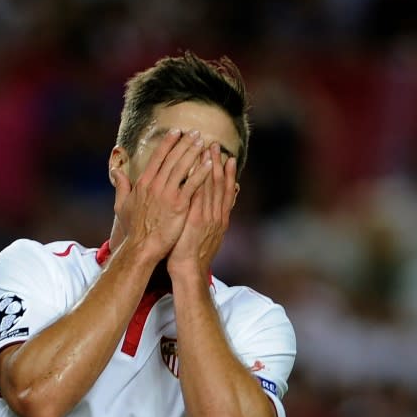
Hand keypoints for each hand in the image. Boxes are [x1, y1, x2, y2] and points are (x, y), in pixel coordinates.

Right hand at [111, 129, 212, 262]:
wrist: (141, 248)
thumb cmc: (133, 229)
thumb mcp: (122, 205)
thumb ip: (121, 186)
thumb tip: (116, 171)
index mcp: (143, 183)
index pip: (158, 157)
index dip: (168, 143)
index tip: (176, 132)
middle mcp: (155, 185)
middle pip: (172, 158)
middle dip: (184, 144)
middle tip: (195, 132)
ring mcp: (167, 194)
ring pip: (182, 167)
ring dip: (193, 153)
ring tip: (204, 142)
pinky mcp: (179, 205)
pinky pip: (192, 185)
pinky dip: (201, 173)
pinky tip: (210, 164)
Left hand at [167, 143, 237, 278]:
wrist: (189, 271)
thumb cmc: (192, 255)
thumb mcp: (206, 237)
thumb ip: (210, 221)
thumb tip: (212, 210)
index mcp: (220, 219)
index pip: (226, 191)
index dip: (227, 174)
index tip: (227, 157)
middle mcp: (217, 216)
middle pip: (220, 185)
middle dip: (218, 163)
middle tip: (216, 145)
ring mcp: (208, 217)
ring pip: (211, 187)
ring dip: (210, 166)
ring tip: (208, 149)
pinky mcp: (197, 220)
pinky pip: (199, 195)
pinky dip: (199, 180)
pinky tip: (196, 167)